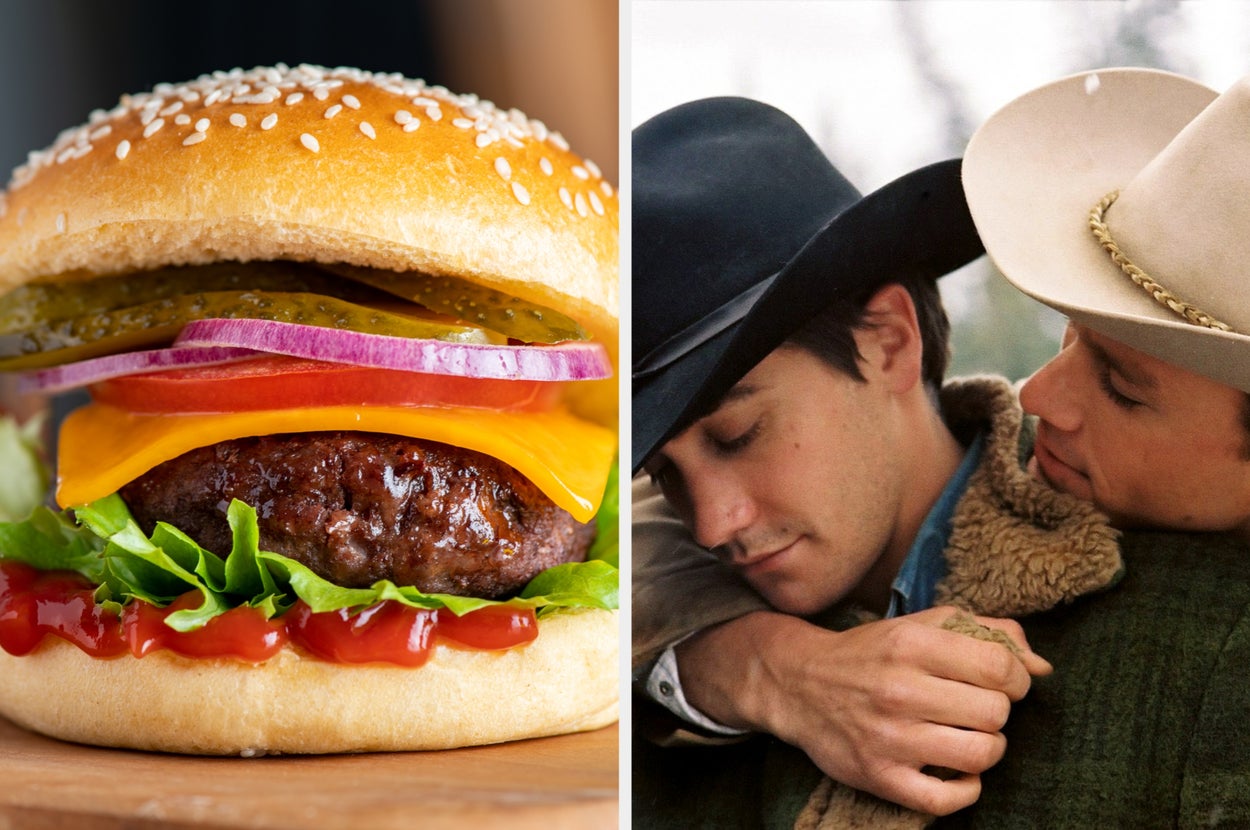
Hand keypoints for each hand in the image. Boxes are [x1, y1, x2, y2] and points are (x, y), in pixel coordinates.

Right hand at [675, 606, 1049, 815]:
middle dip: (997, 712)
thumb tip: (1041, 666)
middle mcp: (900, 689)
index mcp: (911, 643)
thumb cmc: (871, 653)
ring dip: (987, 748)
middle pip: (995, 712)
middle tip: (977, 709)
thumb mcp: (919, 624)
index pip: (1000, 666)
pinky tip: (956, 771)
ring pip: (981, 753)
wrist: (799, 683)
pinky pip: (948, 799)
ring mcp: (890, 737)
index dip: (1016, 678)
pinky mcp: (881, 776)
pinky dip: (966, 789)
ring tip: (970, 737)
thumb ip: (984, 632)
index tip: (1004, 683)